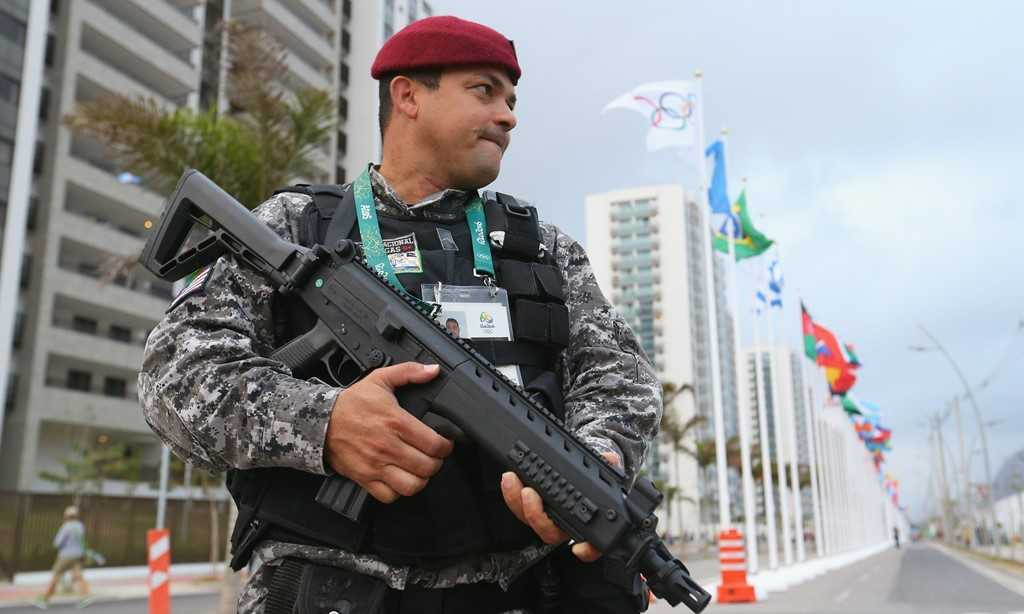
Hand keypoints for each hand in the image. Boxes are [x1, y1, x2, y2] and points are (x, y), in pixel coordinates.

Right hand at [325, 362, 453, 503]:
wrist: (319, 420)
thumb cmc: (351, 403)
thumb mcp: (380, 379)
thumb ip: (409, 372)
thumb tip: (433, 370)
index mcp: (397, 422)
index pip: (435, 444)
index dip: (446, 446)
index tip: (444, 443)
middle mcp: (388, 446)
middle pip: (427, 467)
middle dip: (436, 463)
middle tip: (433, 456)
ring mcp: (376, 465)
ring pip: (411, 486)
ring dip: (420, 480)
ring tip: (419, 470)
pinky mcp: (364, 478)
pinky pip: (389, 496)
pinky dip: (398, 491)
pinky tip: (399, 479)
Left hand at [500, 451, 620, 561]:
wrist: (576, 473)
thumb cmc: (590, 480)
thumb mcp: (602, 472)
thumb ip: (608, 465)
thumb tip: (610, 458)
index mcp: (585, 522)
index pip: (591, 544)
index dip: (587, 550)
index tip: (579, 548)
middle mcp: (563, 524)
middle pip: (549, 531)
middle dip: (536, 515)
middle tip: (529, 494)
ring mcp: (545, 515)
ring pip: (529, 518)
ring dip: (517, 501)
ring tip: (512, 479)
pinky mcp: (528, 504)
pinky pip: (517, 505)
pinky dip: (511, 494)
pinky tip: (509, 479)